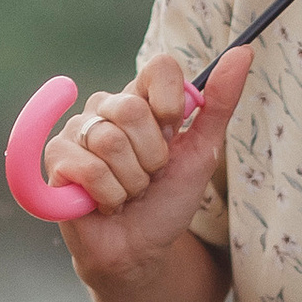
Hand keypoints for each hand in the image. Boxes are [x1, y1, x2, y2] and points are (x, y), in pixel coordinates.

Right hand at [47, 45, 252, 284]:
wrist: (140, 250)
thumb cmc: (168, 201)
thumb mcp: (203, 153)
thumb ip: (220, 104)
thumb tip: (244, 51)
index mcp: (141, 99)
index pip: (160, 68)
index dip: (171, 103)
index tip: (173, 133)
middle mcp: (106, 108)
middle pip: (133, 109)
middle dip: (152, 157)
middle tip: (148, 176)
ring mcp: (77, 130)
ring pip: (110, 141)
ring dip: (132, 181)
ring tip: (127, 192)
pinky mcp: (57, 158)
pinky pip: (89, 168)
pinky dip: (110, 196)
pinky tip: (105, 203)